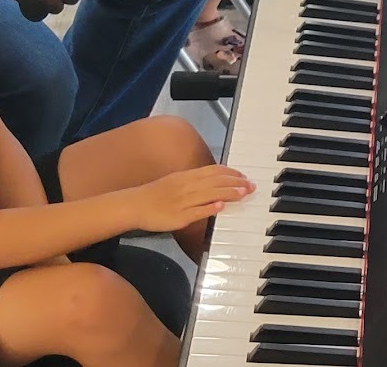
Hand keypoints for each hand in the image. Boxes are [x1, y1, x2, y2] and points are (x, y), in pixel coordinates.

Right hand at [128, 165, 255, 233]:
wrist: (134, 205)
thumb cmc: (155, 195)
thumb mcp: (176, 181)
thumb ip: (194, 181)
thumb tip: (213, 182)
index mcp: (186, 176)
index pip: (213, 170)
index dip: (231, 172)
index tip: (244, 176)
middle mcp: (187, 186)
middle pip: (215, 181)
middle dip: (235, 182)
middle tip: (251, 185)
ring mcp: (183, 201)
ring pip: (210, 194)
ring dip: (228, 193)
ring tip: (243, 193)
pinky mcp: (179, 216)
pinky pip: (196, 211)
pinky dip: (209, 207)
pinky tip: (221, 206)